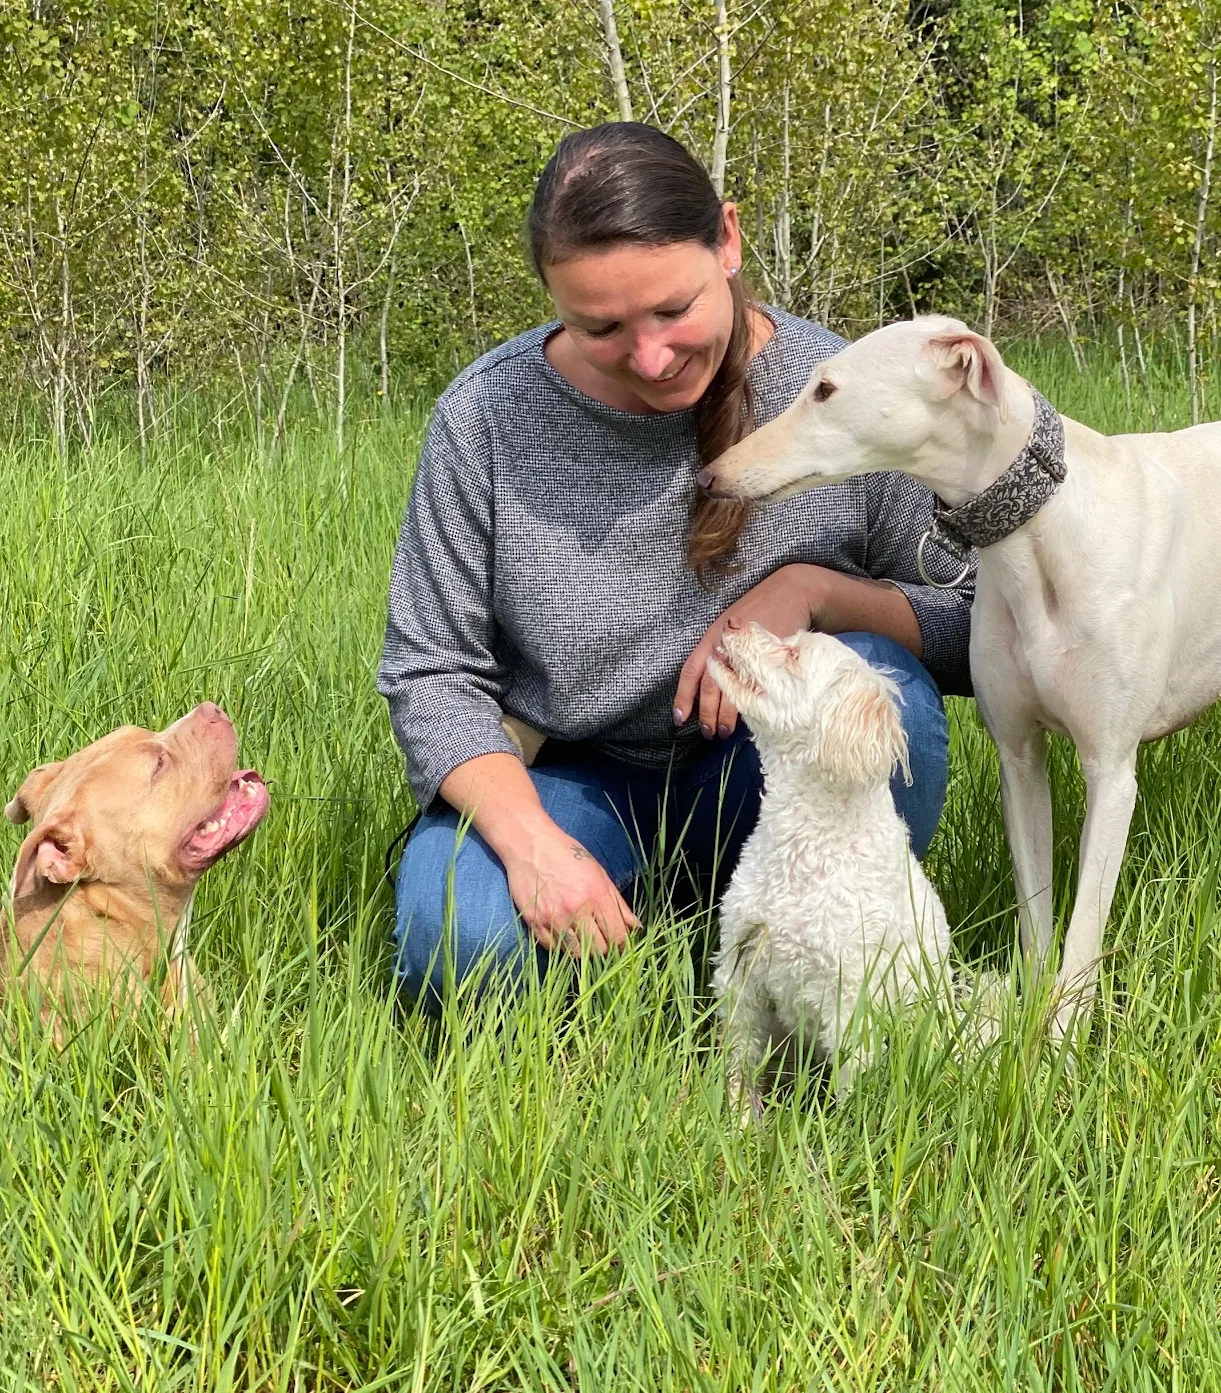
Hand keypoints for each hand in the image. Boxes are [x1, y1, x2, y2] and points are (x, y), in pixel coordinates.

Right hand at [501, 823, 639, 955]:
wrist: (531, 844)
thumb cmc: (568, 855)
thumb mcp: (599, 873)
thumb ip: (618, 903)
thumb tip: (636, 926)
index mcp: (596, 896)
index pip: (617, 936)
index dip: (621, 943)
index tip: (618, 942)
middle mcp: (575, 910)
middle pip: (598, 949)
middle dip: (604, 948)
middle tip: (600, 940)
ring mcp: (553, 918)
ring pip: (575, 953)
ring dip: (582, 950)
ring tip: (582, 937)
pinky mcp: (534, 922)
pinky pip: (552, 948)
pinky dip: (561, 946)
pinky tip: (564, 934)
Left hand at [675, 564, 822, 739]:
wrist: (792, 593)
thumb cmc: (759, 612)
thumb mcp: (731, 628)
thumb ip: (719, 653)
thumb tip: (710, 689)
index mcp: (712, 638)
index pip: (692, 671)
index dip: (683, 697)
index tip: (679, 718)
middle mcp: (727, 646)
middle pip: (712, 687)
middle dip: (707, 714)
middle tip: (708, 733)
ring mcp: (749, 653)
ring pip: (733, 692)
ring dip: (728, 717)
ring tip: (725, 732)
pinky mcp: (770, 658)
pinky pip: (758, 687)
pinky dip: (752, 705)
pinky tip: (750, 717)